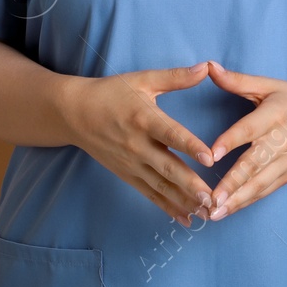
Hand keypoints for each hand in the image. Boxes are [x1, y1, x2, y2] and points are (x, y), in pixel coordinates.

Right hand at [59, 62, 219, 226]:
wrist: (74, 113)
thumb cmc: (111, 93)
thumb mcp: (142, 80)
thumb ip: (176, 77)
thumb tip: (206, 67)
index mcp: (144, 118)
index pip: (170, 134)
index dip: (190, 145)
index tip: (210, 158)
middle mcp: (137, 144)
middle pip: (167, 166)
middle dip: (190, 184)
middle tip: (211, 198)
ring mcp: (131, 163)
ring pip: (160, 185)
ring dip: (183, 201)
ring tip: (206, 212)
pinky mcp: (127, 174)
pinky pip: (150, 194)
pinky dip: (168, 208)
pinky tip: (186, 219)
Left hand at [203, 61, 286, 219]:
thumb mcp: (269, 85)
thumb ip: (237, 80)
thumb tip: (208, 67)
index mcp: (275, 114)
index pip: (250, 129)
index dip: (231, 140)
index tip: (212, 154)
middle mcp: (281, 141)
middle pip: (255, 164)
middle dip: (233, 183)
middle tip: (211, 199)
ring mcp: (286, 161)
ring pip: (260, 183)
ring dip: (237, 200)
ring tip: (214, 213)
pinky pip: (266, 191)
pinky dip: (247, 203)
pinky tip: (228, 212)